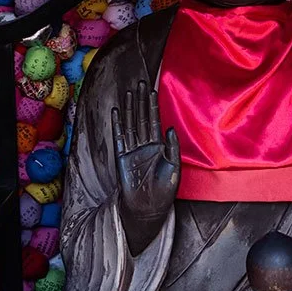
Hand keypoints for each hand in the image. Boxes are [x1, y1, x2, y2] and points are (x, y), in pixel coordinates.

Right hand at [114, 81, 178, 253]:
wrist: (148, 208)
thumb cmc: (164, 191)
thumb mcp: (174, 168)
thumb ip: (173, 147)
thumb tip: (171, 128)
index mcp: (159, 146)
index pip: (155, 121)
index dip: (153, 106)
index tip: (151, 90)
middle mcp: (145, 145)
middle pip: (141, 118)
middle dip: (141, 101)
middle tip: (140, 83)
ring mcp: (132, 150)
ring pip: (130, 124)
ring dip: (129, 108)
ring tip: (129, 92)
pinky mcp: (122, 157)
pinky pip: (119, 137)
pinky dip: (117, 124)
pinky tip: (116, 112)